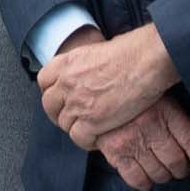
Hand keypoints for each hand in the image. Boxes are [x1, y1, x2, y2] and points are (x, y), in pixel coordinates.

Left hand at [36, 23, 178, 149]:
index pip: (44, 81)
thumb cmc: (130, 51)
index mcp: (66, 63)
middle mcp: (66, 83)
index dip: (52, 91)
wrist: (146, 61)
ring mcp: (77, 104)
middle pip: (49, 105)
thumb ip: (82, 66)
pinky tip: (98, 136)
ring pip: (64, 124)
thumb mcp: (96, 50)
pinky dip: (87, 140)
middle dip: (60, 112)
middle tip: (74, 116)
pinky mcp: (92, 122)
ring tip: (90, 128)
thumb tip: (85, 74)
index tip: (61, 97)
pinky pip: (79, 138)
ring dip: (76, 127)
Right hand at [98, 96, 189, 190]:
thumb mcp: (159, 94)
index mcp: (165, 110)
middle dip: (181, 170)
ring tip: (163, 171)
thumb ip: (176, 112)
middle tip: (180, 168)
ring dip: (164, 176)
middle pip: (176, 162)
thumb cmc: (134, 96)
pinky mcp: (116, 152)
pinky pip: (136, 179)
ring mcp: (132, 141)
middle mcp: (150, 126)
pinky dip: (145, 183)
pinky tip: (147, 177)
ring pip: (158, 173)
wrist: (98, 92)